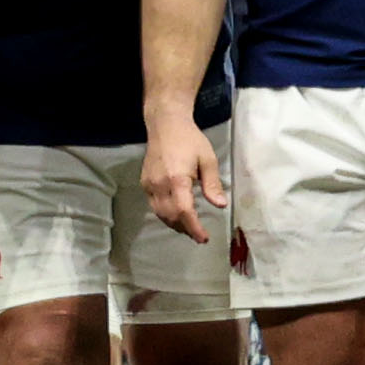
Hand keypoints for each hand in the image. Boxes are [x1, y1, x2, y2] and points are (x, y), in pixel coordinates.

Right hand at [141, 119, 227, 243]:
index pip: (184, 211)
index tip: (203, 238)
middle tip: (199, 235)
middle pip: (171, 216)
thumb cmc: (190, 140)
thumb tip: (220, 205)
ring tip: (189, 228)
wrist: (165, 125)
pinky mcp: (144, 183)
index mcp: (177, 179)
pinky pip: (154, 206)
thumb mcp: (208, 160)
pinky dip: (165, 215)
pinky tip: (176, 214)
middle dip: (185, 229)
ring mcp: (149, 184)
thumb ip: (213, 184)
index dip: (194, 228)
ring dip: (175, 224)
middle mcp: (160, 184)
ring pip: (160, 214)